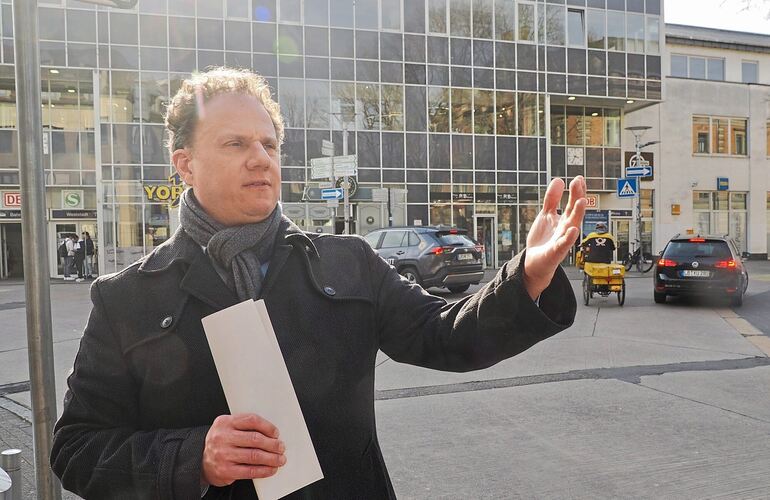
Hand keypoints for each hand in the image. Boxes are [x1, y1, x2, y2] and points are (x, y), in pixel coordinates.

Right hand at [201, 414, 285, 486]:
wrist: (201, 460)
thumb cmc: (220, 442)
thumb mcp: (227, 427)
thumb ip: (244, 426)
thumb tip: (271, 432)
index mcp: (225, 422)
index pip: (251, 420)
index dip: (267, 426)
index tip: (276, 433)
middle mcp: (222, 437)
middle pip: (255, 439)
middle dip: (273, 444)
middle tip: (281, 447)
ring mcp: (223, 455)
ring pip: (255, 455)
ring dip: (272, 458)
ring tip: (280, 459)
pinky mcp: (226, 471)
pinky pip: (250, 471)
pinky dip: (264, 470)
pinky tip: (271, 469)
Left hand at [523, 176, 586, 298]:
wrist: (534, 262)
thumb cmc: (543, 240)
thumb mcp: (546, 215)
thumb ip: (552, 199)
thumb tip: (559, 181)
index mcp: (564, 220)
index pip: (572, 203)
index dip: (576, 191)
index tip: (578, 178)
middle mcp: (566, 229)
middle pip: (574, 211)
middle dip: (578, 197)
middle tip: (579, 183)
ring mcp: (562, 240)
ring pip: (573, 226)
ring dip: (577, 214)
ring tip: (581, 201)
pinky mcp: (556, 252)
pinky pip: (564, 244)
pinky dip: (569, 237)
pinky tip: (572, 229)